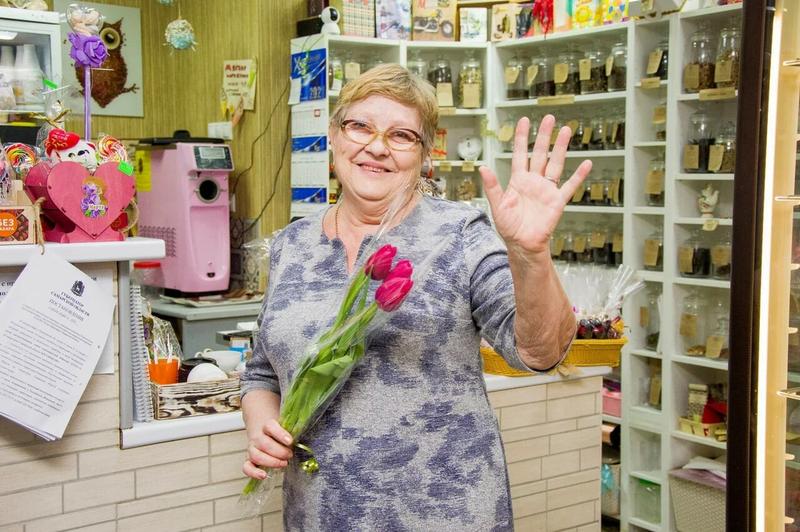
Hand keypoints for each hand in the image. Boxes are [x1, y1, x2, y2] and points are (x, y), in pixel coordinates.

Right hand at [242, 418, 293, 479]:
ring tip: (284, 463)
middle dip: (280, 452)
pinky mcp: (249, 460)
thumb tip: (303, 442)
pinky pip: (247, 467)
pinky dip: (254, 473)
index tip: (290, 441)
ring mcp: (252, 449)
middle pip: (264, 444)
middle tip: (290, 454)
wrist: (263, 431)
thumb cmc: (278, 433)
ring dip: (271, 462)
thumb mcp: (286, 428)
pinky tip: (264, 475)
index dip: (280, 434)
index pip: (270, 427)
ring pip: (256, 456)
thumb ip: (293, 433)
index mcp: (267, 426)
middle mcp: (257, 437)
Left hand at [479, 115, 591, 256]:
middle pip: (540, 153)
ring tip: (566, 130)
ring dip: (560, 148)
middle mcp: (533, 181)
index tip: (524, 120)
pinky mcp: (557, 202)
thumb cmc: (509, 227)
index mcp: (518, 181)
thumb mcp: (497, 206)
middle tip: (549, 118)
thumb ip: (492, 186)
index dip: (521, 137)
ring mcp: (546, 190)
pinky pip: (569, 186)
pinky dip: (578, 176)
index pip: (520, 154)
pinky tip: (586, 163)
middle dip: (544, 136)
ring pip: (555, 164)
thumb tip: (482, 167)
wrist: (523, 245)